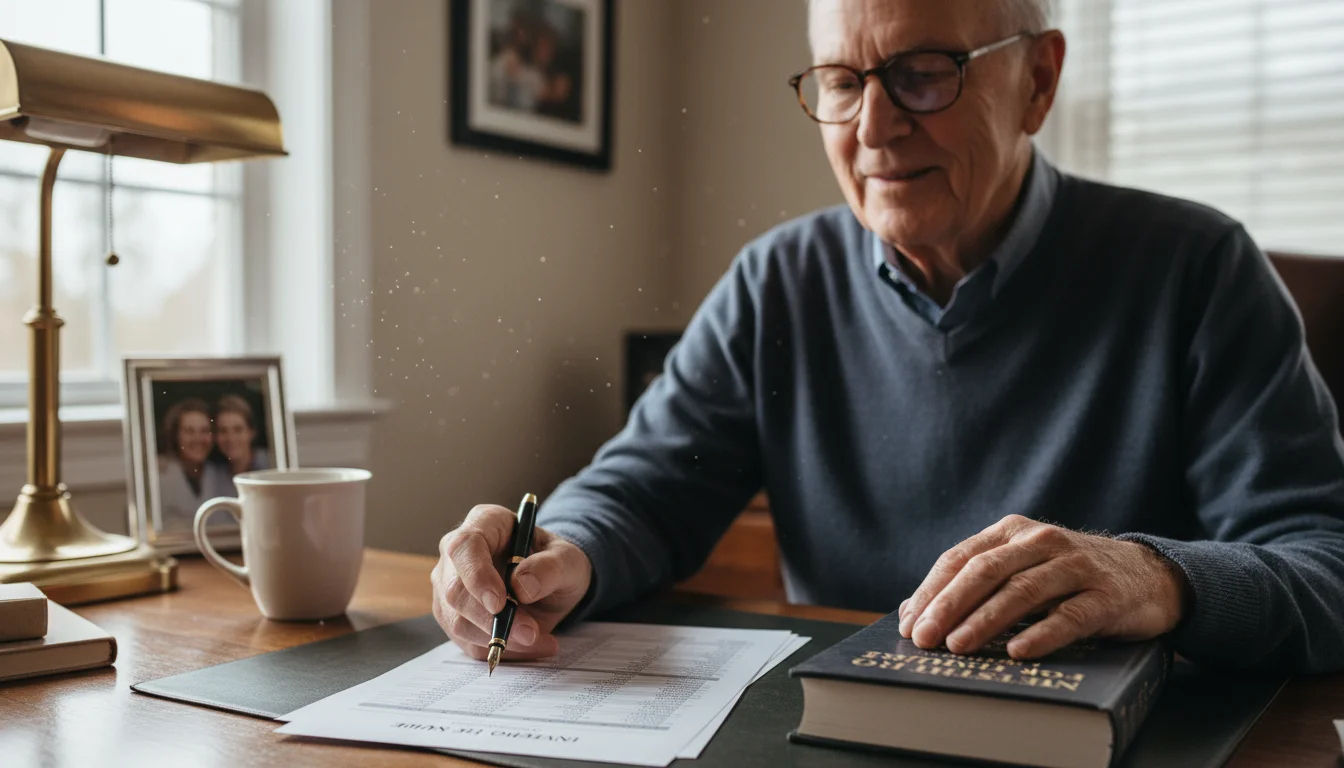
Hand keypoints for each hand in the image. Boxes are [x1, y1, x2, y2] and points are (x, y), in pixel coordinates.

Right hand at [431, 504, 592, 661]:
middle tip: (530, 632)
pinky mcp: (454, 617)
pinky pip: (468, 643)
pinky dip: (500, 650)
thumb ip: (550, 567)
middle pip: (455, 590)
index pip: (465, 546)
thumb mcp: (568, 559)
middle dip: (492, 619)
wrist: (552, 583)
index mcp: (484, 523)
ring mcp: (450, 586)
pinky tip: (529, 645)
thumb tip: (522, 586)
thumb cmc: (556, 562)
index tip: (499, 604)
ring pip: (458, 622)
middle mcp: (458, 554)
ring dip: (498, 638)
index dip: (477, 576)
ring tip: (539, 639)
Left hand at [899, 515, 1188, 658]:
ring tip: (959, 646)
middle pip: (985, 571)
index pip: (961, 558)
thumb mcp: (1022, 569)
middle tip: (926, 637)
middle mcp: (1041, 542)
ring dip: (986, 620)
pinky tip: (1017, 651)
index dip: (932, 591)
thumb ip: (975, 585)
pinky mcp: (1106, 596)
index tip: (910, 624)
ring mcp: (1076, 566)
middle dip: (950, 605)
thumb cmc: (1069, 578)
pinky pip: (1069, 615)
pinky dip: (1041, 633)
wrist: (1147, 575)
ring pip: (1022, 591)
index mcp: (1012, 533)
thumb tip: (915, 611)